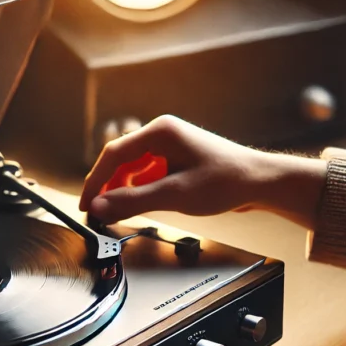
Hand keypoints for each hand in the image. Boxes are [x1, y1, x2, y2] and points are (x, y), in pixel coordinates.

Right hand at [79, 115, 327, 228]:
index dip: (94, 181)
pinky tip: (137, 207)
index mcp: (160, 131)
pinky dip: (139, 192)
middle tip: (97, 214)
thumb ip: (133, 202)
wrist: (261, 183)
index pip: (113, 154)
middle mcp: (162, 134)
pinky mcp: (176, 160)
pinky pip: (147, 175)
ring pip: (132, 170)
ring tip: (115, 214)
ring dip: (123, 192)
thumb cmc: (227, 181)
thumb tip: (99, 207)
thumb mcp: (175, 195)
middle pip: (120, 161)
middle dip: (107, 188)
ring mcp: (169, 147)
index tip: (85, 204)